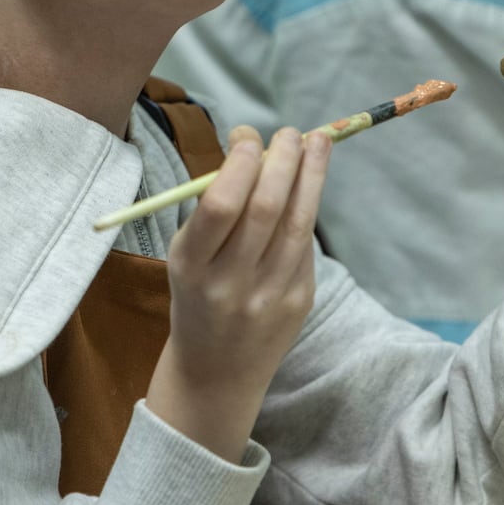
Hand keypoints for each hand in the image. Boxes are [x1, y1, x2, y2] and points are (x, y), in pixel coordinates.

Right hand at [145, 123, 328, 461]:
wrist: (217, 372)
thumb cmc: (197, 295)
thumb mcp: (186, 255)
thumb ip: (215, 207)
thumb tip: (252, 145)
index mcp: (191, 267)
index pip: (220, 206)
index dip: (240, 164)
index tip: (248, 136)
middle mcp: (231, 284)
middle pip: (266, 209)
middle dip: (282, 161)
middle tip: (289, 132)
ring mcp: (269, 296)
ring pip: (298, 223)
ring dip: (312, 175)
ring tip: (317, 142)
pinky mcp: (299, 302)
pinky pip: (305, 244)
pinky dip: (306, 209)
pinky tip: (307, 188)